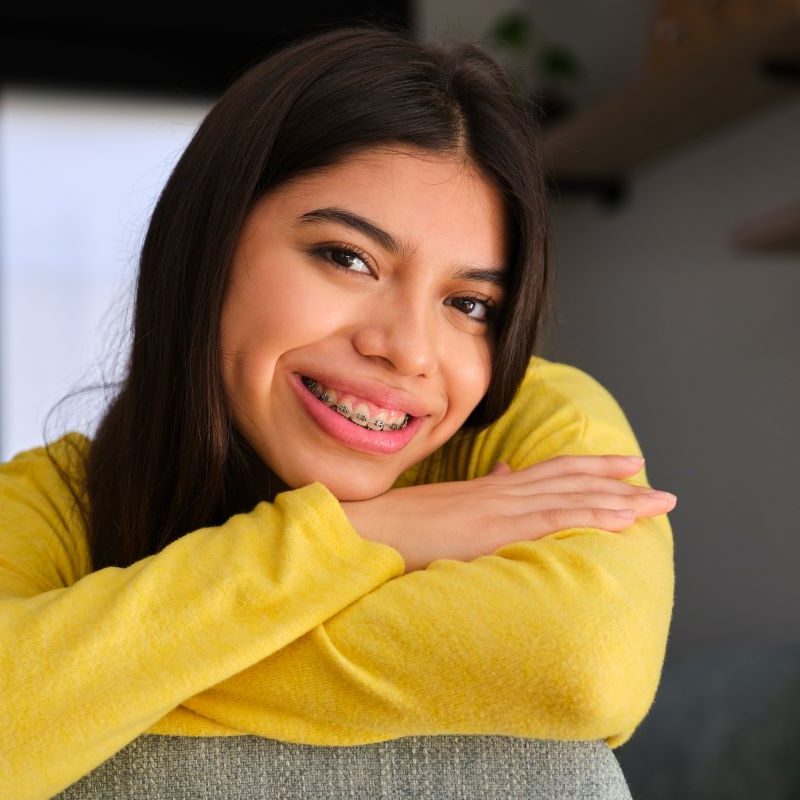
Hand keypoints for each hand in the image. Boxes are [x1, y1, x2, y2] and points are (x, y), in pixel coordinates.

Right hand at [341, 455, 675, 570]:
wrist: (366, 525)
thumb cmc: (398, 524)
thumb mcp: (446, 505)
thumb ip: (481, 490)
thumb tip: (505, 472)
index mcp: (491, 489)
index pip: (552, 472)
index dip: (590, 467)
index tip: (624, 466)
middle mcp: (502, 491)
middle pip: (570, 478)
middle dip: (616, 479)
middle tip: (655, 479)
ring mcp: (500, 506)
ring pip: (572, 495)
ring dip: (619, 497)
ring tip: (659, 499)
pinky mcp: (494, 527)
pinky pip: (554, 518)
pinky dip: (592, 515)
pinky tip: (623, 518)